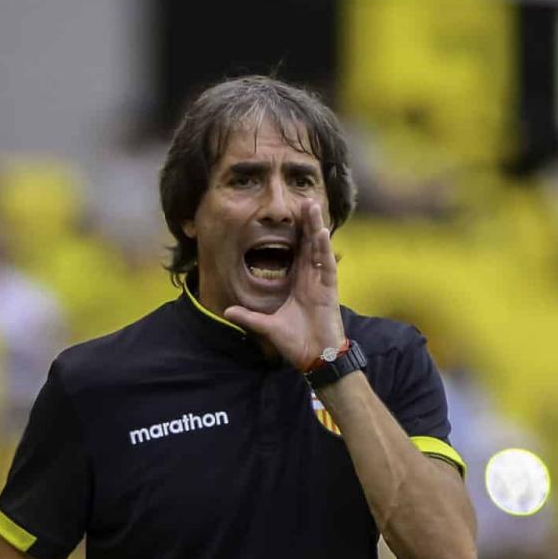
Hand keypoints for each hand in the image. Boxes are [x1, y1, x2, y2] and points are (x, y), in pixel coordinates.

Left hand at [223, 202, 344, 371]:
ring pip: (319, 249)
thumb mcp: (267, 326)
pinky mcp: (329, 290)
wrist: (315, 358)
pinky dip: (324, 248)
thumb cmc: (296, 343)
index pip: (297, 253)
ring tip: (312, 206)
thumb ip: (249, 318)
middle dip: (306, 223)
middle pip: (309, 244)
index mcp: (299, 283)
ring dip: (316, 227)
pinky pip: (327, 265)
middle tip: (303, 200)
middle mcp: (311, 279)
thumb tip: (227, 311)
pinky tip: (321, 232)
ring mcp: (321, 283)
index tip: (288, 216)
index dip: (294, 234)